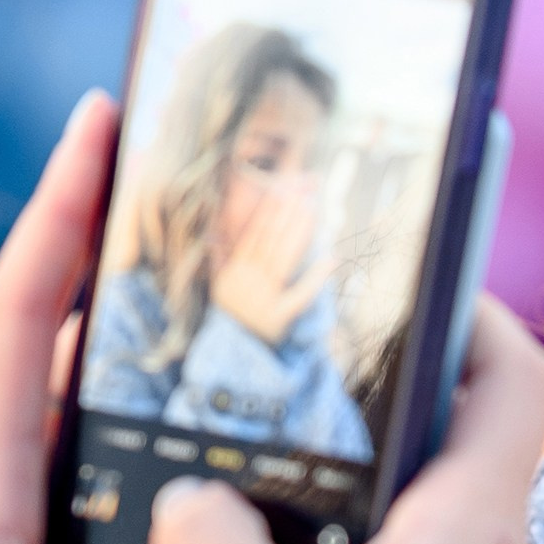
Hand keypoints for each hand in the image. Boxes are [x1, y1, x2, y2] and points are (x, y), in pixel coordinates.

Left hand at [0, 93, 225, 543]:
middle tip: (212, 185)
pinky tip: (272, 482)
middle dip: (132, 262)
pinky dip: (199, 485)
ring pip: (112, 436)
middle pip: (71, 353)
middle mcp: (7, 514)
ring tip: (265, 306)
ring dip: (174, 371)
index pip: (26, 328)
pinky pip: (144, 523)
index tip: (105, 120)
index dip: (64, 220)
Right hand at [145, 301, 543, 543]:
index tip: (405, 278)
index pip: (514, 376)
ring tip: (260, 467)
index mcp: (480, 533)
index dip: (470, 309)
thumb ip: (214, 539)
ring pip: (421, 524)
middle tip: (298, 368)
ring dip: (353, 490)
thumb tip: (189, 499)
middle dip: (381, 400)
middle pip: (459, 444)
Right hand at [208, 173, 328, 346]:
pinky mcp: (280, 316)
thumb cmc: (229, 316)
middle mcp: (250, 281)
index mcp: (235, 271)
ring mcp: (265, 298)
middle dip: (285, 216)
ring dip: (298, 235)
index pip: (254, 236)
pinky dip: (315, 277)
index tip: (279, 192)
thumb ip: (217, 260)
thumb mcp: (218, 286)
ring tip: (311, 212)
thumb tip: (212, 234)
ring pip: (284, 260)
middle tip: (301, 193)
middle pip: (271, 242)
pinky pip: (301, 295)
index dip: (267, 213)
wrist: (230, 351)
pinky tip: (331, 258)